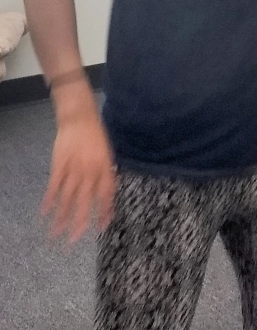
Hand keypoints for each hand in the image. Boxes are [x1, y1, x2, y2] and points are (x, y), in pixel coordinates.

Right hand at [42, 103, 115, 243]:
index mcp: (105, 169)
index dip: (105, 212)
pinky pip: (54, 187)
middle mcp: (90, 172)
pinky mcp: (59, 166)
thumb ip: (106, 174)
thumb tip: (107, 194)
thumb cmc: (96, 137)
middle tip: (75, 241)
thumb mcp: (107, 155)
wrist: (79, 119)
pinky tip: (44, 214)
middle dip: (80, 222)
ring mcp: (74, 170)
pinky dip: (49, 201)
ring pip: (67, 198)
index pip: (107, 195)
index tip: (102, 227)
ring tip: (55, 235)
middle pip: (85, 201)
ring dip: (61, 217)